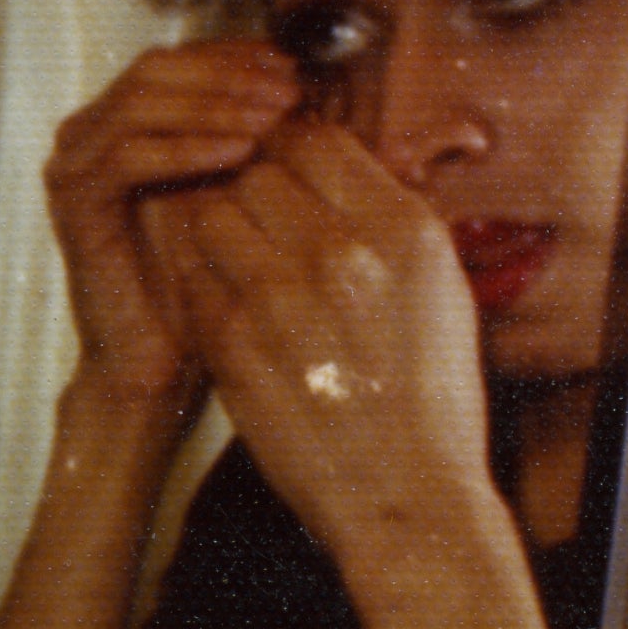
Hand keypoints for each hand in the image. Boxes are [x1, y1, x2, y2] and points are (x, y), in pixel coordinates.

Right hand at [44, 42, 295, 412]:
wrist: (157, 356)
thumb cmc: (204, 277)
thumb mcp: (236, 189)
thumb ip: (251, 133)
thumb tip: (304, 80)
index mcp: (124, 123)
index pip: (180, 57)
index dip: (237, 55)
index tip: (296, 69)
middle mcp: (88, 137)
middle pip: (155, 68)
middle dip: (228, 75)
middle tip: (288, 92)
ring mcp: (74, 168)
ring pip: (139, 102)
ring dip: (211, 104)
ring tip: (270, 120)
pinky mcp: (73, 206)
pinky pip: (125, 156)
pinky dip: (184, 147)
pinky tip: (236, 156)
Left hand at [145, 116, 492, 563]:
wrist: (403, 488)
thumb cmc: (424, 390)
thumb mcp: (435, 282)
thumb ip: (382, 217)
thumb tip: (330, 166)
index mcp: (401, 227)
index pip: (314, 140)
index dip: (286, 149)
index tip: (280, 169)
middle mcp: (340, 251)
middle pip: (254, 172)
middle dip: (248, 190)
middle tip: (255, 224)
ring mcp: (278, 297)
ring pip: (211, 217)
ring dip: (216, 232)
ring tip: (239, 264)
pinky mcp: (230, 343)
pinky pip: (192, 280)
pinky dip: (202, 285)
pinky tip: (228, 310)